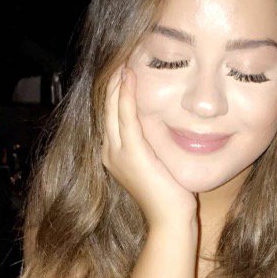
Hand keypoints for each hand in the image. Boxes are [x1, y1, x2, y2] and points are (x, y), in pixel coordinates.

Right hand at [101, 65, 197, 227]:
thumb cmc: (170, 196)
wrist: (170, 220)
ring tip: (123, 60)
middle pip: (107, 108)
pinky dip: (127, 95)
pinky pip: (126, 117)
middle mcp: (110, 152)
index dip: (115, 92)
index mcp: (114, 154)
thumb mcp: (157, 164)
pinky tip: (130, 77)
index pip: (111, 116)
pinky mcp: (132, 154)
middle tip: (121, 57)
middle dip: (113, 82)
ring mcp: (117, 154)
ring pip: (113, 109)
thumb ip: (152, 146)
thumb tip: (161, 126)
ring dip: (118, 83)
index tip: (123, 69)